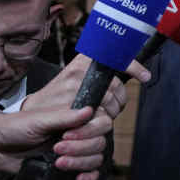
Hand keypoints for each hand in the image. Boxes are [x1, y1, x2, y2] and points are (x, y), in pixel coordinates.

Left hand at [0, 106, 110, 179]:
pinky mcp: (72, 166)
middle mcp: (80, 133)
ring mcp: (77, 150)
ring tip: (58, 162)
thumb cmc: (15, 128)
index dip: (89, 130)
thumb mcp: (38, 120)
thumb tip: (89, 110)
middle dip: (80, 148)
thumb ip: (64, 116)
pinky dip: (89, 176)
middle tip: (57, 148)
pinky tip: (78, 178)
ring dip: (80, 162)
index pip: (101, 121)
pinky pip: (92, 172)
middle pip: (100, 141)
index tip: (67, 135)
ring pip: (96, 157)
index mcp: (75, 117)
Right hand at [21, 54, 144, 119]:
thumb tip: (132, 74)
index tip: (145, 77)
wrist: (34, 113)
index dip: (133, 67)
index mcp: (81, 61)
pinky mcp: (68, 108)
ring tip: (100, 116)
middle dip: (120, 100)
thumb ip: (99, 75)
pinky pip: (95, 115)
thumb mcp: (77, 79)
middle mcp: (78, 72)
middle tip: (114, 109)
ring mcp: (71, 89)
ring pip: (107, 101)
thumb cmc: (59, 97)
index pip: (113, 58)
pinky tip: (94, 121)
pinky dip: (98, 120)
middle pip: (115, 86)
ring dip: (110, 112)